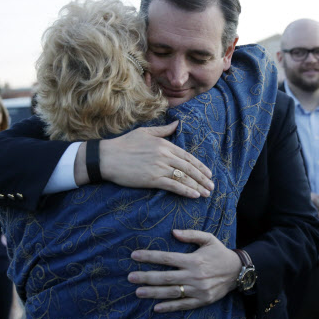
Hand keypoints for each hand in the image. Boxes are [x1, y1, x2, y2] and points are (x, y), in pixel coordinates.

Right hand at [99, 121, 213, 197]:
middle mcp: (164, 155)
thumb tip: (177, 123)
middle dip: (202, 178)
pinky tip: (194, 195)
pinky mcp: (152, 179)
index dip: (200, 166)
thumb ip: (163, 130)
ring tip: (206, 193)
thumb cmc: (124, 144)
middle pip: (189, 168)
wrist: (107, 157)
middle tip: (211, 186)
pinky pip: (173, 185)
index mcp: (164, 144)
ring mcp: (159, 167)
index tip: (208, 173)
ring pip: (184, 177)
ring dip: (197, 186)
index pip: (187, 156)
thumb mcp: (144, 132)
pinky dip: (185, 190)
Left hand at [127, 230, 240, 312]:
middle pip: (165, 277)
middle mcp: (194, 276)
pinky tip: (156, 308)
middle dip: (146, 277)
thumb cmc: (220, 253)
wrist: (239, 272)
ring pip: (171, 292)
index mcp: (193, 260)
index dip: (149, 257)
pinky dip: (169, 307)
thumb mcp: (208, 239)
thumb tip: (173, 232)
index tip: (134, 256)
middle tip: (130, 277)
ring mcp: (197, 290)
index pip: (166, 258)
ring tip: (138, 292)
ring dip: (153, 293)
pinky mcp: (201, 301)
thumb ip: (191, 234)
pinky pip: (183, 305)